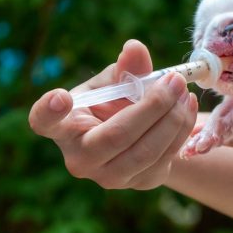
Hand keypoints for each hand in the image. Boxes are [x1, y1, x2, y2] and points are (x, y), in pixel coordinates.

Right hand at [28, 40, 197, 189]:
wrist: (140, 135)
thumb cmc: (116, 103)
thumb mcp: (116, 81)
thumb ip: (126, 67)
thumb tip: (135, 49)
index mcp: (64, 127)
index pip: (44, 122)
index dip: (48, 111)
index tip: (61, 97)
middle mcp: (80, 159)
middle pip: (116, 136)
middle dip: (152, 106)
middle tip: (174, 80)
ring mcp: (109, 177)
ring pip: (146, 151)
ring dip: (172, 118)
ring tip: (184, 91)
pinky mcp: (139, 182)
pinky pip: (164, 158)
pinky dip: (181, 129)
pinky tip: (188, 107)